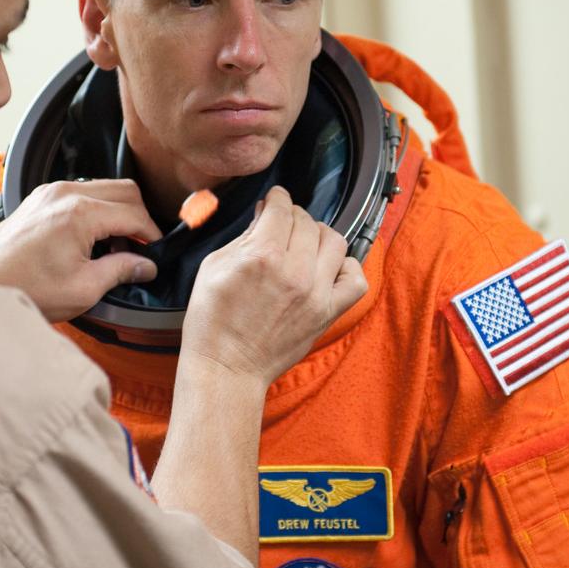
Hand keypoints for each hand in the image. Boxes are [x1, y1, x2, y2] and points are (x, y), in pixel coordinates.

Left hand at [0, 179, 160, 320]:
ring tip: (117, 245)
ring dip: (119, 211)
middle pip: (124, 190)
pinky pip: (81, 191)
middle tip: (143, 246)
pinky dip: (97, 208)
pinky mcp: (40, 197)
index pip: (134, 214)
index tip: (157, 251)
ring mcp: (50, 192)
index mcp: (79, 213)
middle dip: (140, 217)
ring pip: (104, 187)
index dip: (152, 234)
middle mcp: (64, 194)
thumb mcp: (83, 288)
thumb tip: (146, 266)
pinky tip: (94, 238)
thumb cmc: (25, 288)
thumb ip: (121, 271)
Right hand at [181, 186, 366, 387]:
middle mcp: (295, 271)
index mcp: (263, 255)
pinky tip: (327, 268)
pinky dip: (346, 266)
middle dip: (293, 216)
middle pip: (307, 222)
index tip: (275, 199)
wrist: (227, 369)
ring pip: (335, 241)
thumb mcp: (213, 268)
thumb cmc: (212, 323)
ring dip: (318, 235)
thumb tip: (264, 217)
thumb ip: (243, 237)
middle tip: (282, 224)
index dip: (277, 198)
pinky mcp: (328, 313)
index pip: (282, 208)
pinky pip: (356, 278)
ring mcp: (316, 293)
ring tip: (305, 243)